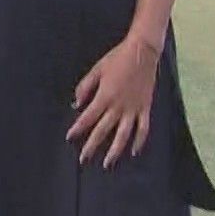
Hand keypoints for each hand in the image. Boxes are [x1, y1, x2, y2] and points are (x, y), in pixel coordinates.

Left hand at [66, 33, 159, 168]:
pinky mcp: (145, 107)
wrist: (142, 52)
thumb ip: (85, 86)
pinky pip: (143, 128)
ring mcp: (133, 108)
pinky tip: (134, 151)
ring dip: (115, 150)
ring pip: (123, 135)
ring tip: (108, 163)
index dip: (78, 129)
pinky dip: (139, 141)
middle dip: (92, 146)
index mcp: (105, 96)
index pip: (88, 117)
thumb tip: (76, 103)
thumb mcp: (97, 69)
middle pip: (103, 130)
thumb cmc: (117, 58)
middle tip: (84, 159)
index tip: (70, 138)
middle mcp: (118, 106)